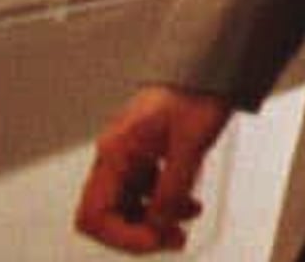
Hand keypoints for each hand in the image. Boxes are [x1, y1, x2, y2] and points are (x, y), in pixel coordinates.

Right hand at [74, 85, 232, 251]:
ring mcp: (129, 155)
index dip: (120, 236)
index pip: (94, 214)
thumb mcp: (190, 145)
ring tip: (184, 224)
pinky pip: (145, 190)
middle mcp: (115, 155)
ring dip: (154, 220)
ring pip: (128, 205)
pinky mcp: (145, 154)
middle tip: (173, 240)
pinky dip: (164, 203)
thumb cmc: (197, 91)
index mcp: (115, 151)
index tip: (152, 240)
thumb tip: (158, 225)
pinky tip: (187, 204)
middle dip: (140, 232)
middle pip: (109, 214)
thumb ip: (171, 189)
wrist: (211, 63)